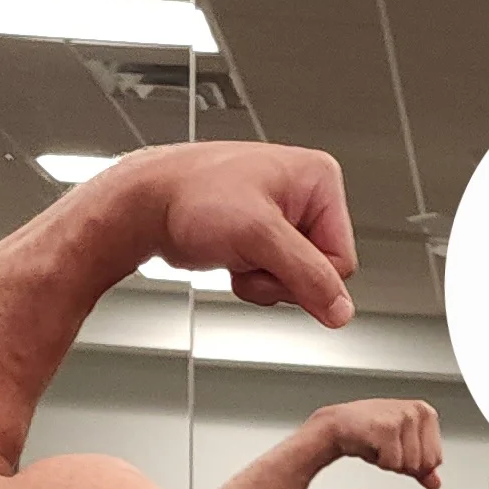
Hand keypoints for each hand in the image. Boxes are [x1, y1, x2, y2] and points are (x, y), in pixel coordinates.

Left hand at [142, 143, 357, 327]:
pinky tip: (232, 258)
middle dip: (282, 277)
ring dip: (264, 280)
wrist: (146, 205)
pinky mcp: (263, 236)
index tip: (272, 263)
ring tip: (237, 252)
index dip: (307, 274)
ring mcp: (284, 217)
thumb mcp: (258, 236)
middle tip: (250, 255)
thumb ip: (307, 275)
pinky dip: (253, 278)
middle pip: (321, 271)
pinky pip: (277, 276)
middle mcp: (305, 195)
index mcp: (318, 179)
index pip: (342, 258)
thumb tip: (340, 309)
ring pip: (298, 279)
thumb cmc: (189, 196)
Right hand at [308, 399, 443, 488]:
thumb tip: (436, 484)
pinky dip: (381, 461)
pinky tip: (372, 445)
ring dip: (391, 463)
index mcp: (427, 413)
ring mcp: (405, 417)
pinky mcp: (389, 427)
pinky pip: (394, 463)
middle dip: (404, 464)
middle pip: (425, 464)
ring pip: (410, 465)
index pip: (436, 459)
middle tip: (388, 449)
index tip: (398, 448)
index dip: (414, 463)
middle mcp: (419, 411)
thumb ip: (422, 467)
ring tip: (379, 446)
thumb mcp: (401, 450)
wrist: (337, 426)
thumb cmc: (368, 434)